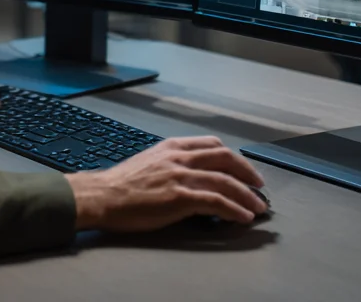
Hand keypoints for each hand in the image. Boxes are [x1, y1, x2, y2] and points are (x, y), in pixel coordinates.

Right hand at [64, 137, 266, 230]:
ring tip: (258, 206)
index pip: (211, 144)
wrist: (102, 196)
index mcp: (171, 147)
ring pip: (226, 180)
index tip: (242, 168)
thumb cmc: (120, 185)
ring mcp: (180, 176)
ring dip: (247, 195)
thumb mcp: (148, 163)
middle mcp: (179, 157)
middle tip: (259, 185)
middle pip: (225, 157)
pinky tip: (243, 216)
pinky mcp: (180, 197)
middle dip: (247, 171)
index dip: (232, 156)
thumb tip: (189, 176)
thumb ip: (170, 164)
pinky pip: (216, 202)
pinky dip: (234, 209)